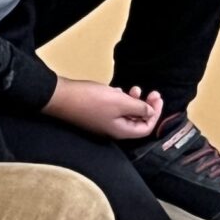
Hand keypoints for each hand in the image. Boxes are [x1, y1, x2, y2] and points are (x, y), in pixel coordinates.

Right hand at [43, 77, 163, 142]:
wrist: (61, 97)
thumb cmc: (91, 100)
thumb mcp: (120, 102)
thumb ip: (139, 108)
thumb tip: (151, 112)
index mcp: (121, 131)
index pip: (146, 128)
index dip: (155, 114)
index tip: (158, 98)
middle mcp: (113, 129)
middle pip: (137, 121)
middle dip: (147, 106)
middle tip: (152, 92)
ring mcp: (103, 121)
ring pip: (126, 113)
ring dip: (134, 101)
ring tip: (134, 88)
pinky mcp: (95, 113)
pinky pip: (114, 108)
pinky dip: (121, 100)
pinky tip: (119, 90)